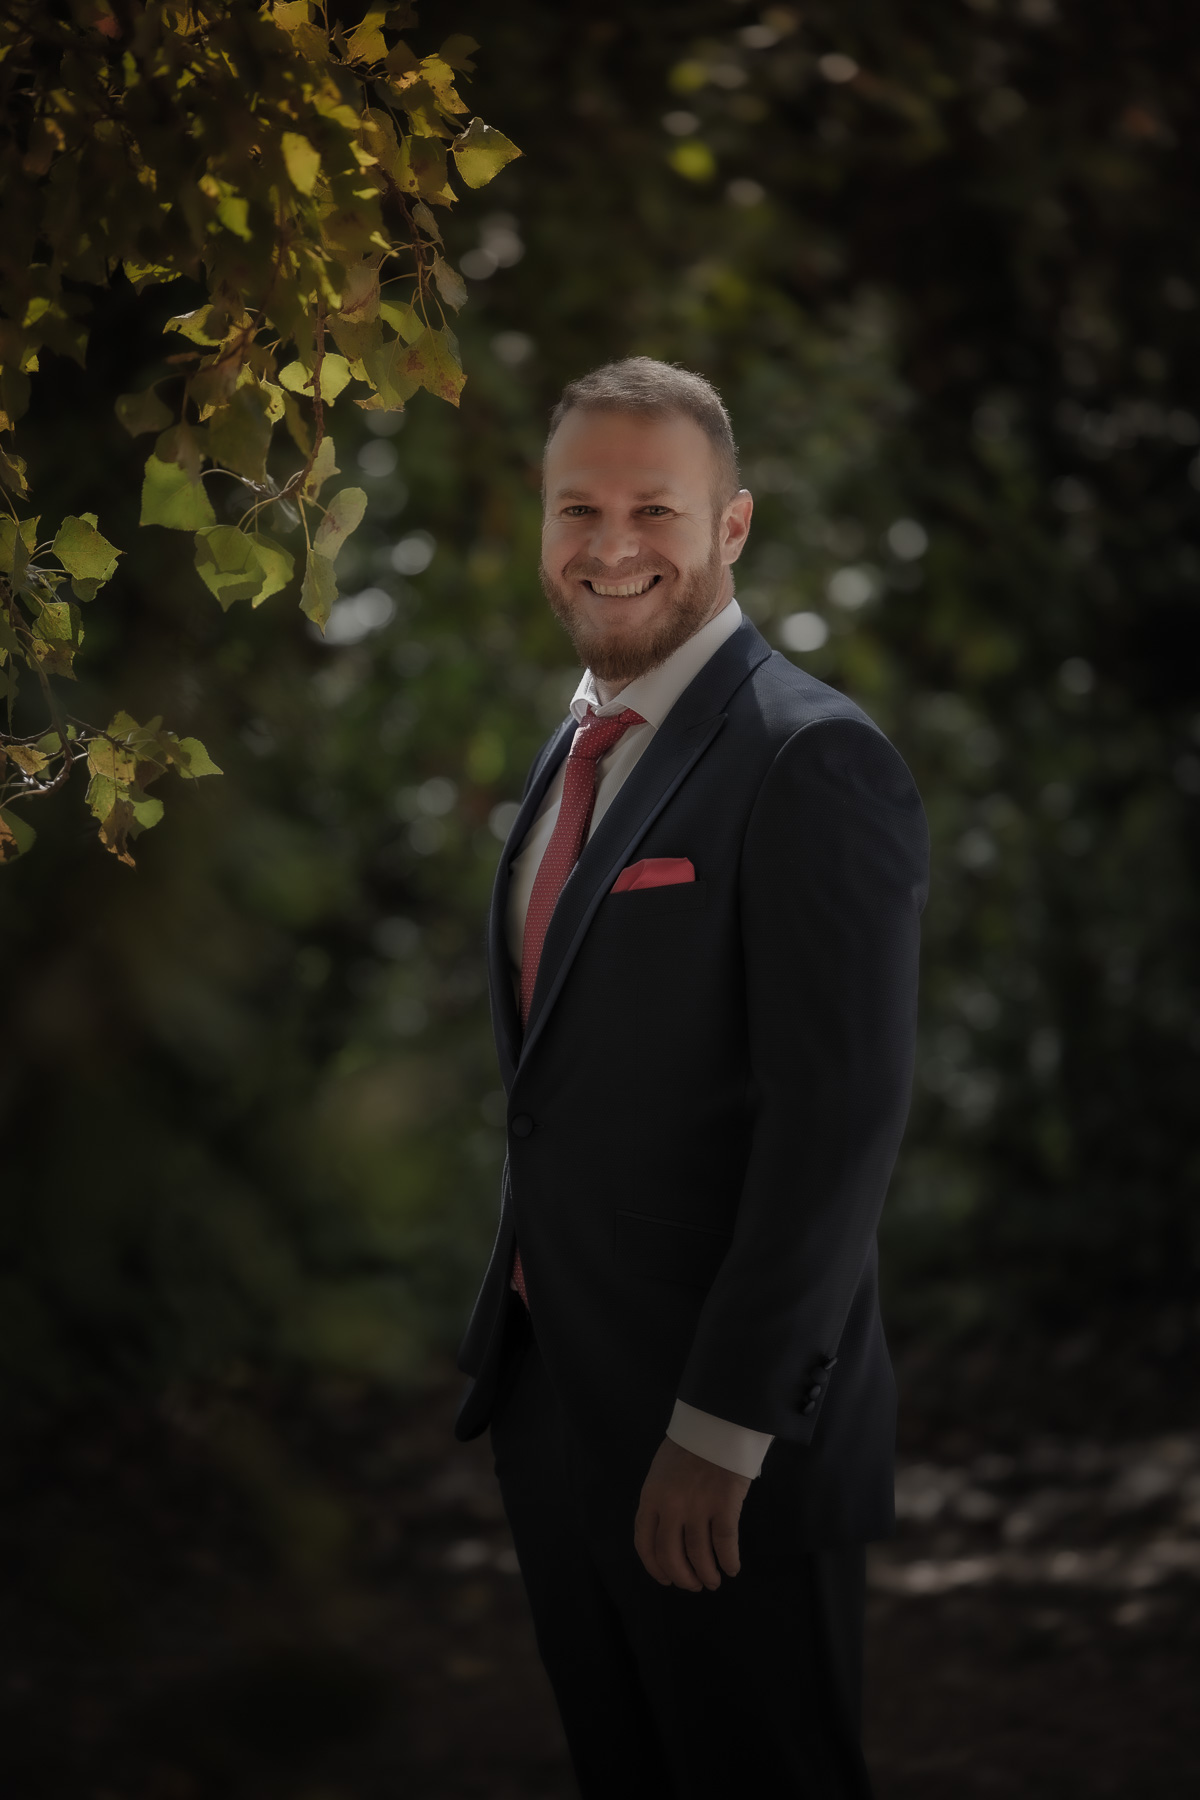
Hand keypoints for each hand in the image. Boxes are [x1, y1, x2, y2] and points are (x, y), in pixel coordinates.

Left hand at [634, 1436, 750, 1590]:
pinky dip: (728, 1561)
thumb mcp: (661, 1472)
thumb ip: (659, 1501)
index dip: (655, 1567)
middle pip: (671, 1556)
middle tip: (693, 1585)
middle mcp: (670, 1507)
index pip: (644, 1543)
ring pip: (699, 1555)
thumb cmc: (688, 1445)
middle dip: (682, 1577)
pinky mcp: (724, 1506)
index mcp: (650, 1497)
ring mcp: (697, 1507)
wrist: (716, 1422)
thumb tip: (667, 1533)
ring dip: (706, 1574)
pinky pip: (725, 1544)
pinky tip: (731, 1568)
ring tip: (713, 1581)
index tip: (666, 1579)